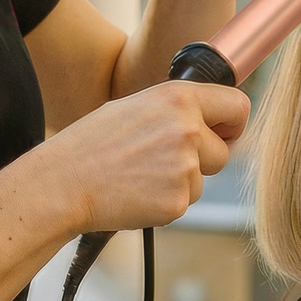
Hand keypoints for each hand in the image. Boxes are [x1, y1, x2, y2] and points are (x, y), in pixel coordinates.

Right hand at [46, 80, 249, 233]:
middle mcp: (188, 129)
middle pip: (224, 152)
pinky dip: (165, 202)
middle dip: (203, 160)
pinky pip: (185, 202)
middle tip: (163, 162)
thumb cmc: (93, 143)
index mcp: (179, 98)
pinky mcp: (177, 201)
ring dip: (180, 182)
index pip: (238, 106)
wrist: (63, 182)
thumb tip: (211, 122)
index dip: (233, 124)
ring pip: (203, 181)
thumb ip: (178, 111)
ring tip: (140, 175)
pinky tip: (137, 192)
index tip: (224, 134)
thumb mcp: (138, 107)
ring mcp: (185, 167)